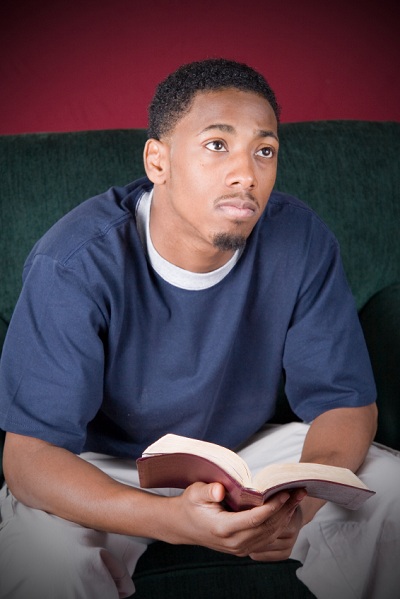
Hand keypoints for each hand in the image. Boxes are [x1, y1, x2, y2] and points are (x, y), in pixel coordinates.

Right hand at [161, 482, 305, 559]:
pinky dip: (278, 525)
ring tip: (297, 499)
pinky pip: (266, 539)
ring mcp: (239, 549)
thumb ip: (207, 490)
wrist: (183, 526)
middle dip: (285, 510)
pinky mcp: (243, 549)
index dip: (272, 507)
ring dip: (285, 517)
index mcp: (223, 528)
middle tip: (299, 492)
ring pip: (269, 535)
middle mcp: (234, 543)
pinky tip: (286, 511)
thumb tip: (219, 489)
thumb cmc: (191, 504)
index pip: (255, 519)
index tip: (284, 493)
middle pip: (267, 528)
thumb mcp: (195, 492)